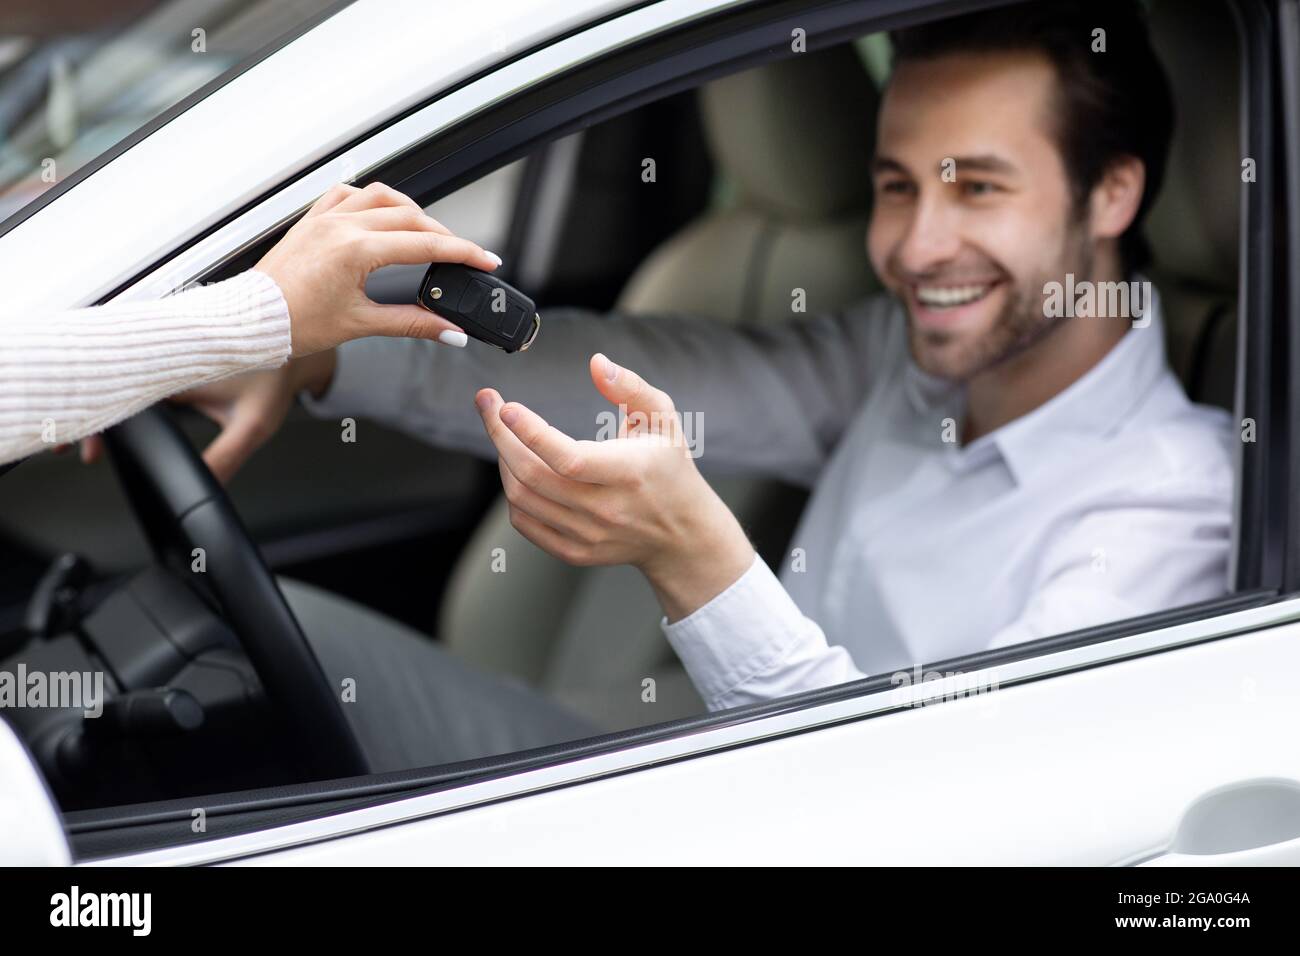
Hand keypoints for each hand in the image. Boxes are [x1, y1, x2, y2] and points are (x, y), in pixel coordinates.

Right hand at [52, 352, 335, 479]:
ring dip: (99, 403)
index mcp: (172, 361)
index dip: (95, 418)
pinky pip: (129, 372)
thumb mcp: (254, 425)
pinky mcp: (164, 351)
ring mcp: (160, 348)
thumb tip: (205, 490)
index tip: (81, 444)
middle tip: (73, 448)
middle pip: (106, 381)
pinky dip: (116, 394)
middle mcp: (160, 349)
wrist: (292, 339)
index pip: (116, 389)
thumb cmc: (275, 373)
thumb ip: (226, 458)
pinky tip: (110, 419)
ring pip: (113, 375)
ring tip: (83, 438)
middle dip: (87, 414)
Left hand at [256, 181, 500, 356]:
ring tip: (428, 232)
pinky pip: (348, 194)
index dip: (462, 253)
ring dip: (411, 211)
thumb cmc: (294, 323)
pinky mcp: (312, 220)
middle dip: (445, 237)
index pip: (425, 246)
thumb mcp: (362, 324)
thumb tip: (448, 330)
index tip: (485, 260)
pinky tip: (381, 213)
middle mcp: (342, 226)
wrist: (251, 321)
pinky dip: (372, 200)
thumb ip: (412, 324)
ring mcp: (325, 218)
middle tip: (465, 254)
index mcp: (356, 250)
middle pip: (412, 218)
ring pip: (382, 197)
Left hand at [475, 353, 754, 621]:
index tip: (506, 406)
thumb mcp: (663, 419)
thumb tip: (596, 363)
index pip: (570, 458)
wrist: (681, 534)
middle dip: (500, 436)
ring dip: (504, 460)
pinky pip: (525, 522)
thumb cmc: (669, 468)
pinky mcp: (574, 551)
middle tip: (489, 406)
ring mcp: (588, 534)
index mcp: (631, 473)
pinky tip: (516, 467)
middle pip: (534, 476)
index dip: (531, 433)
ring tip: (504, 434)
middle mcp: (608, 509)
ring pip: (522, 498)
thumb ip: (631, 387)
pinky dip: (512, 492)